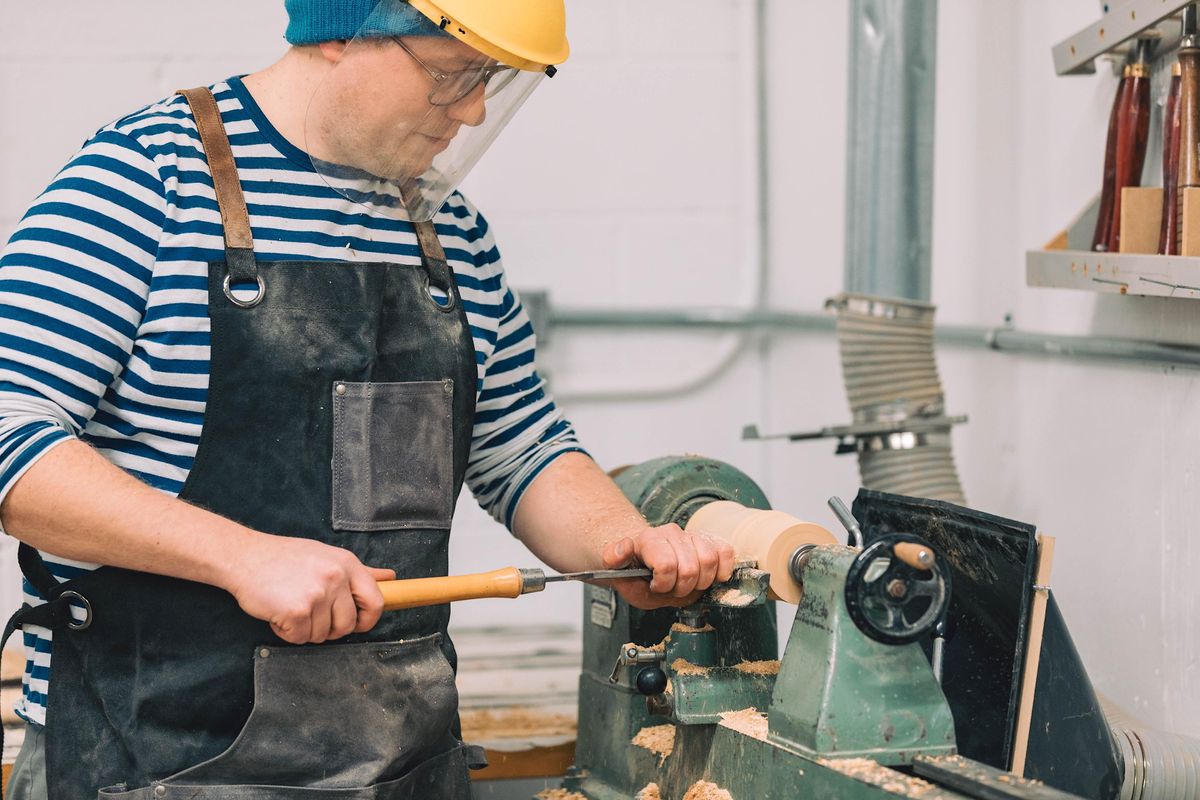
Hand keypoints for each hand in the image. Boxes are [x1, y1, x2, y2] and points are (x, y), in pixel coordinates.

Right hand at [222, 532, 395, 643]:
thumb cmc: (285, 558)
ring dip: (304, 629)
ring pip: (322, 635)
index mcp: (347, 564)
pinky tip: (278, 612)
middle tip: (309, 614)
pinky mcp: (296, 611)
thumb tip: (391, 578)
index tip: (356, 624)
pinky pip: (299, 638)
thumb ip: (360, 572)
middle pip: (347, 625)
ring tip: (290, 605)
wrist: (243, 557)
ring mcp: (317, 594)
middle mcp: (336, 578)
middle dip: (330, 629)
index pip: (376, 602)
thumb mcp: (327, 557)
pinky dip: (286, 632)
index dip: (368, 620)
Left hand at [600, 524, 734, 609]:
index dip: (664, 585)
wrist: (648, 564)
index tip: (656, 587)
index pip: (667, 565)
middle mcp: (671, 532)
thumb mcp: (619, 575)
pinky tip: (708, 578)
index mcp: (647, 540)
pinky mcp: (710, 540)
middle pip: (691, 568)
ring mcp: (692, 535)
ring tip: (687, 584)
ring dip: (701, 582)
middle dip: (682, 588)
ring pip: (709, 560)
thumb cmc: (636, 573)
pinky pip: (725, 553)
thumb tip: (622, 548)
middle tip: (672, 589)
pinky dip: (721, 571)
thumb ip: (614, 562)